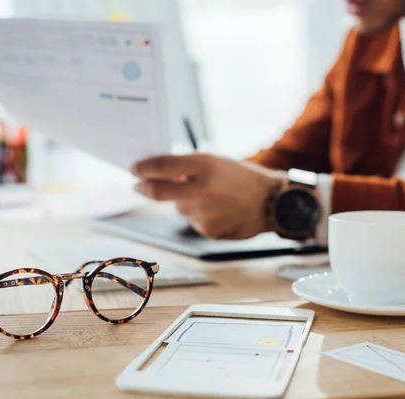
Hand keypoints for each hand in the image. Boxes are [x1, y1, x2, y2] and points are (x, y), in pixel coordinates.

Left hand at [132, 154, 285, 239]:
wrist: (270, 203)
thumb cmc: (240, 178)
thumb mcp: (216, 161)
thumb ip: (187, 166)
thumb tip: (154, 171)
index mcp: (206, 164)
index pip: (163, 165)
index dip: (143, 168)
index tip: (134, 170)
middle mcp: (204, 189)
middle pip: (158, 192)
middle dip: (143, 188)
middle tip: (138, 186)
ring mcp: (205, 212)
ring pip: (178, 207)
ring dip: (183, 201)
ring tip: (209, 197)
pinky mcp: (208, 231)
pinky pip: (192, 221)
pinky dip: (198, 215)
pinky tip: (217, 210)